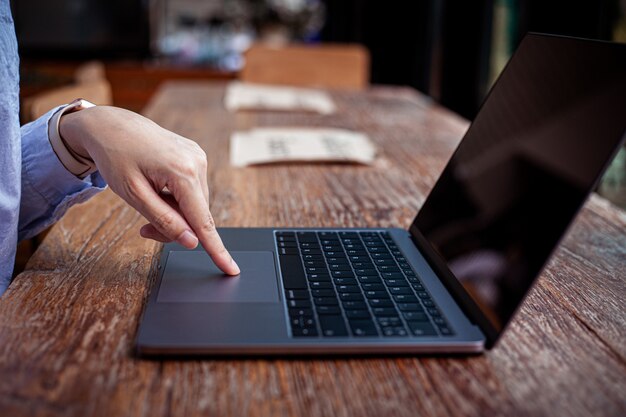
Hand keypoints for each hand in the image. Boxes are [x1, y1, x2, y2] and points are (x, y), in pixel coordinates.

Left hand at [58, 105, 239, 274]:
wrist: (110, 125)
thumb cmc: (116, 156)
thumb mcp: (134, 195)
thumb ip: (164, 220)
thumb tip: (191, 241)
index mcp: (183, 172)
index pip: (203, 221)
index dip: (216, 249)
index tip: (231, 268)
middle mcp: (198, 162)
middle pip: (196, 215)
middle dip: (175, 227)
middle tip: (145, 229)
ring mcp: (199, 157)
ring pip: (194, 204)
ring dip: (175, 212)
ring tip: (148, 201)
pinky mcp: (195, 157)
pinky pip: (192, 190)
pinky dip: (177, 198)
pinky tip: (158, 187)